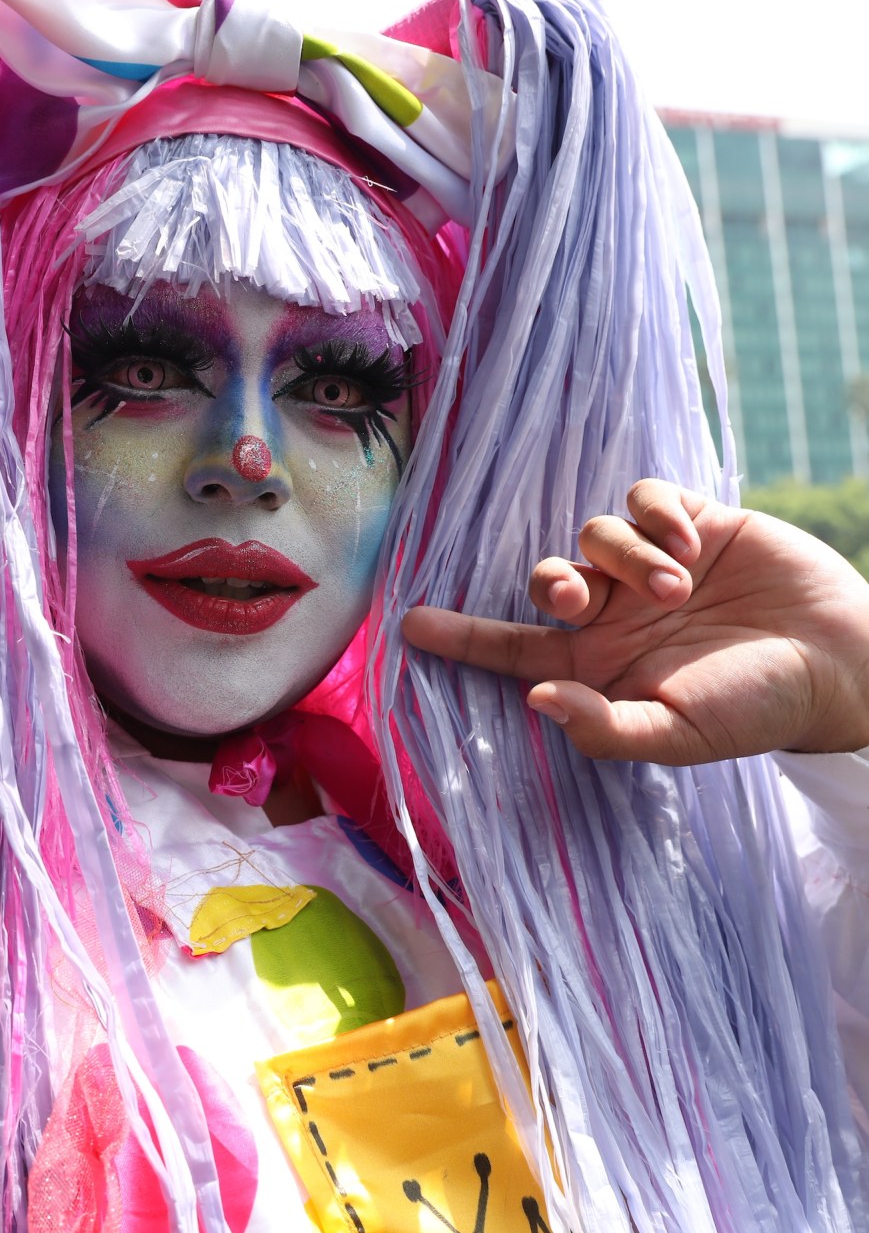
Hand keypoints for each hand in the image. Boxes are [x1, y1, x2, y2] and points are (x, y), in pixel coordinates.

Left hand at [402, 479, 868, 763]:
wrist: (836, 664)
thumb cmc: (753, 710)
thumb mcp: (674, 735)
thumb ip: (603, 727)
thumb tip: (535, 699)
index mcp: (597, 667)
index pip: (511, 647)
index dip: (460, 635)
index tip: (407, 625)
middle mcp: (613, 614)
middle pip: (544, 578)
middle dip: (551, 582)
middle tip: (583, 601)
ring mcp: (649, 566)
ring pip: (593, 532)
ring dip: (627, 556)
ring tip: (680, 588)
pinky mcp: (693, 522)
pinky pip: (643, 497)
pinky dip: (657, 516)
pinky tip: (693, 547)